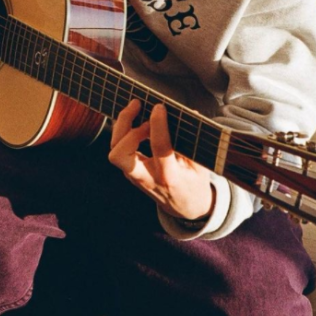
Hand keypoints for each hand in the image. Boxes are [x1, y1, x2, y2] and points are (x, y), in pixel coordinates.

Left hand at [108, 99, 213, 220]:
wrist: (185, 209)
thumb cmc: (195, 184)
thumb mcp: (201, 165)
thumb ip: (194, 142)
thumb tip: (192, 114)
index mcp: (170, 177)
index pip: (159, 148)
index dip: (158, 125)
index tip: (160, 107)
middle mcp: (147, 178)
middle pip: (119, 153)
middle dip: (125, 126)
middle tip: (139, 106)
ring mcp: (134, 177)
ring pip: (114, 150)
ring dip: (122, 126)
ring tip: (137, 108)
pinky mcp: (130, 172)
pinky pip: (119, 149)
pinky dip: (125, 131)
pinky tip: (137, 119)